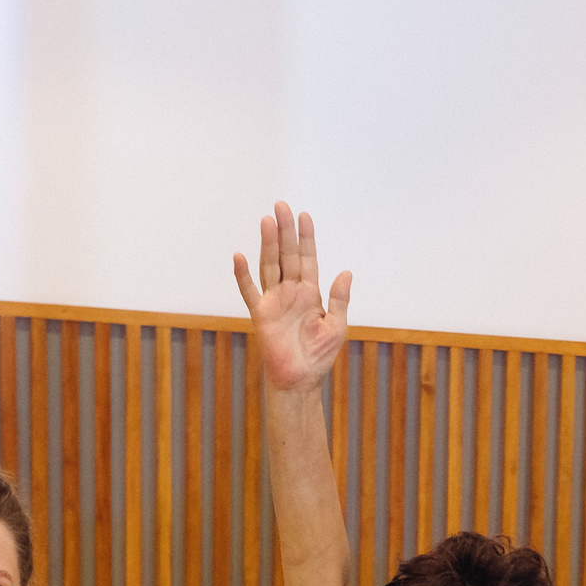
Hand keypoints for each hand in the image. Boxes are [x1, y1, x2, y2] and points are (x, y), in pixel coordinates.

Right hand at [233, 201, 351, 393]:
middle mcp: (290, 292)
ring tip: (267, 221)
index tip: (305, 216)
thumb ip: (340, 299)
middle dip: (285, 232)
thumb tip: (346, 272)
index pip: (307, 259)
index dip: (306, 238)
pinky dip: (243, 276)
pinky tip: (239, 257)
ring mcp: (274, 301)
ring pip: (270, 266)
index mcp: (310, 293)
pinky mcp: (261, 314)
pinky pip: (250, 292)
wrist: (301, 380)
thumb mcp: (337, 326)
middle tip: (282, 206)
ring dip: (268, 244)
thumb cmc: (318, 355)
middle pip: (287, 256)